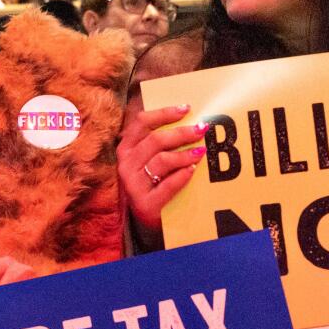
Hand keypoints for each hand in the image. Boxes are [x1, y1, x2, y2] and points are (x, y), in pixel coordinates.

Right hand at [119, 103, 206, 232]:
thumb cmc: (151, 182)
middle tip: (201, 129)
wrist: (145, 219)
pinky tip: (193, 169)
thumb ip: (159, 142)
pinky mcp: (146, 204)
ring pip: (162, 160)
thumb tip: (188, 118)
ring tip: (201, 151)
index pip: (142, 122)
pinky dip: (183, 175)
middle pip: (155, 140)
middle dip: (182, 133)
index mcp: (126, 148)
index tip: (186, 109)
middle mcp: (126, 164)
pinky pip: (168, 185)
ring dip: (185, 154)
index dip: (164, 113)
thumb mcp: (147, 160)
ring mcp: (134, 184)